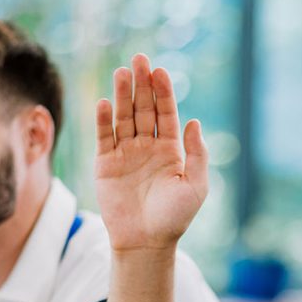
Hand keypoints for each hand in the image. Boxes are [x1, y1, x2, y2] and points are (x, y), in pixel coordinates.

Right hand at [95, 53, 207, 251]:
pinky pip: (104, 137)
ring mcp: (126, 154)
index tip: (160, 72)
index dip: (163, 93)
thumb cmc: (174, 218)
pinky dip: (104, 120)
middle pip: (144, 110)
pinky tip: (106, 103)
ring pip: (124, 118)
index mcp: (171, 152)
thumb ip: (197, 154)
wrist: (146, 242)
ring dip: (123, 95)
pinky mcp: (105, 164)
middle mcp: (148, 148)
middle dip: (142, 85)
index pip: (166, 115)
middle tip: (139, 59)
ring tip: (123, 72)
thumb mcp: (195, 186)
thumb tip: (195, 121)